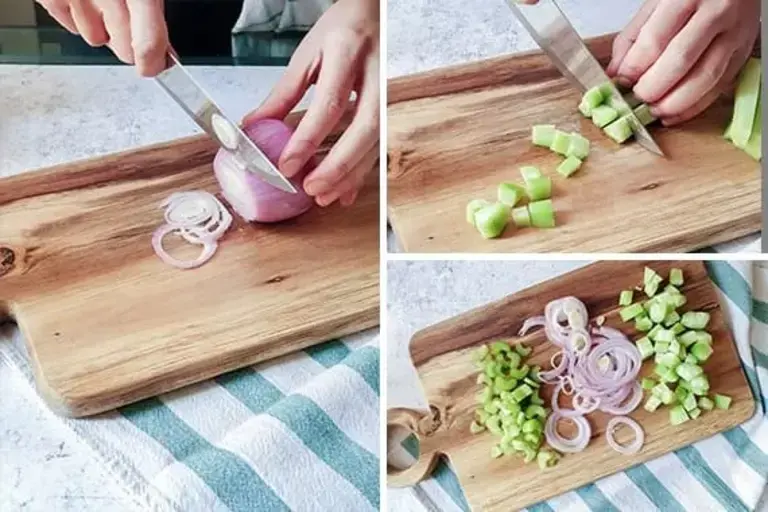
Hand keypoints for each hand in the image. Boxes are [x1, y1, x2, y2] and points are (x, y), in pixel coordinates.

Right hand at [36, 0, 168, 76]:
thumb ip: (152, 15)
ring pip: (96, 40)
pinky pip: (70, 25)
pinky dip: (77, 17)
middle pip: (124, 51)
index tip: (155, 67)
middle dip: (130, 45)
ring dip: (102, 29)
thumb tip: (164, 52)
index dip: (153, 64)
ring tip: (103, 1)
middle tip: (129, 23)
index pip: (148, 46)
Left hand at [243, 0, 379, 206]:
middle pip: (365, 128)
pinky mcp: (391, 108)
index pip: (329, 104)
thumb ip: (284, 93)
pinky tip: (344, 190)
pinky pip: (379, 146)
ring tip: (324, 196)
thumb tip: (255, 126)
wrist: (374, 14)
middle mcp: (374, 74)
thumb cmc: (341, 31)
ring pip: (377, 141)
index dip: (308, 139)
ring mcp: (388, 92)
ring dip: (351, 173)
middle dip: (339, 164)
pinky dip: (361, 172)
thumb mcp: (307, 54)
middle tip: (312, 188)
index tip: (287, 165)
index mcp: (346, 53)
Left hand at [606, 0, 759, 125]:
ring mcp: (735, 33)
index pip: (655, 40)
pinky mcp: (744, 51)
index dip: (635, 68)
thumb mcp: (656, 4)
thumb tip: (616, 73)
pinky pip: (720, 85)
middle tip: (637, 99)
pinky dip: (695, 106)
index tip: (622, 82)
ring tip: (654, 111)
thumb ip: (633, 38)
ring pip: (705, 77)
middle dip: (654, 88)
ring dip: (675, 103)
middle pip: (680, 61)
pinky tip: (675, 113)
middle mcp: (716, 13)